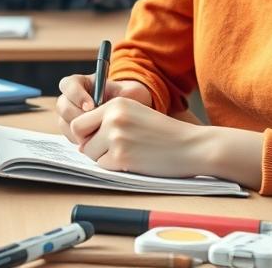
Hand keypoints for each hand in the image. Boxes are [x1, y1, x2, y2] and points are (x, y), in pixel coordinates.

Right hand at [57, 74, 152, 142]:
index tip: (91, 105)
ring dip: (78, 130)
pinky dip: (80, 139)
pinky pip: (70, 136)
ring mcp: (71, 115)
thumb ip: (124, 93)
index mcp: (82, 83)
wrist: (131, 115)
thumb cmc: (130, 98)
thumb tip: (115, 101)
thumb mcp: (131, 91)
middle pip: (62, 105)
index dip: (76, 95)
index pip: (68, 85)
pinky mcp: (74, 131)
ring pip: (64, 122)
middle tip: (93, 123)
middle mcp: (73, 99)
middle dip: (76, 115)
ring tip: (97, 133)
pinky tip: (95, 140)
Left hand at [71, 97, 208, 177]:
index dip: (84, 134)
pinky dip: (115, 168)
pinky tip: (134, 161)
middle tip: (109, 150)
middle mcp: (112, 118)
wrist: (191, 146)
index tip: (95, 139)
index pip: (79, 121)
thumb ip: (109, 120)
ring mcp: (116, 137)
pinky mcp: (122, 157)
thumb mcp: (135, 113)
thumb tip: (81, 141)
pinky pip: (104, 166)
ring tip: (129, 153)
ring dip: (105, 158)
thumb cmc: (164, 133)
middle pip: (80, 138)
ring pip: (91, 154)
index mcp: (115, 104)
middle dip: (90, 146)